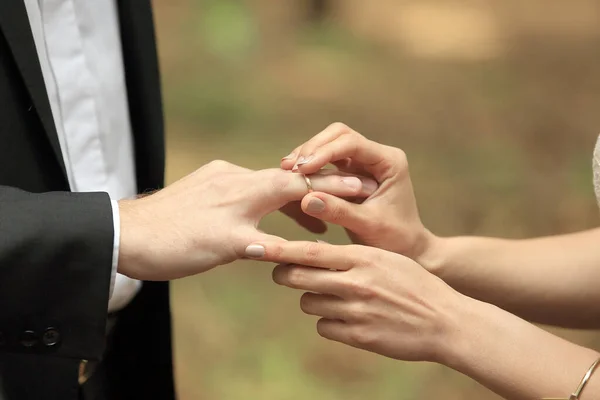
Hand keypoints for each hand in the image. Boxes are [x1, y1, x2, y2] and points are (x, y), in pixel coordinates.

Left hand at [117, 160, 376, 279]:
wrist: (126, 235)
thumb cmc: (175, 243)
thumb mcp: (224, 247)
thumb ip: (262, 243)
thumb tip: (292, 247)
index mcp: (245, 189)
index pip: (298, 182)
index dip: (330, 186)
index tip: (360, 189)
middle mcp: (235, 176)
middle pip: (288, 180)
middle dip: (319, 189)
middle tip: (351, 196)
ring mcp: (220, 179)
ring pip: (268, 186)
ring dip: (293, 201)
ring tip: (316, 220)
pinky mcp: (208, 186)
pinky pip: (250, 191)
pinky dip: (268, 204)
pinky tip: (270, 217)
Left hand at [244, 240, 463, 362]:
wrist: (446, 321)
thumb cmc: (415, 284)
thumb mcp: (386, 259)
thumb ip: (351, 256)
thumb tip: (314, 254)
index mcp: (363, 257)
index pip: (310, 251)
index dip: (280, 250)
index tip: (258, 247)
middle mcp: (356, 282)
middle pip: (299, 277)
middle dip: (286, 274)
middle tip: (283, 273)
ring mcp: (357, 311)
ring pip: (309, 302)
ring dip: (312, 299)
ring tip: (333, 297)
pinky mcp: (359, 336)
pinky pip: (324, 326)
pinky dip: (328, 322)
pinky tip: (346, 318)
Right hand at [280, 123, 434, 260]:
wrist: (407, 249)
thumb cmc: (394, 239)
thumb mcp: (367, 226)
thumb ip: (338, 211)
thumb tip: (306, 199)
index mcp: (389, 162)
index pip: (352, 143)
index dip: (324, 152)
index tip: (302, 170)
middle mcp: (377, 156)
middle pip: (339, 135)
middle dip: (313, 148)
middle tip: (290, 167)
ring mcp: (364, 162)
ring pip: (331, 143)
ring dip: (309, 154)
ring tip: (287, 170)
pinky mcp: (352, 171)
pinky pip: (328, 159)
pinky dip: (311, 165)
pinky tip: (294, 176)